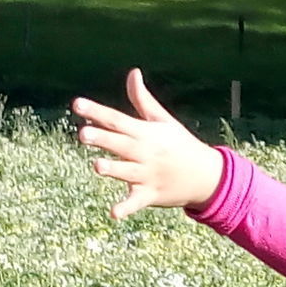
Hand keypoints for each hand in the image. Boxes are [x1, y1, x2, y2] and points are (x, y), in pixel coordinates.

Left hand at [71, 69, 223, 219]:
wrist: (208, 176)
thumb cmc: (181, 145)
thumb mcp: (164, 121)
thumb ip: (142, 100)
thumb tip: (132, 73)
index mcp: (147, 133)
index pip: (119, 120)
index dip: (97, 112)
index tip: (77, 104)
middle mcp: (147, 153)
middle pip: (121, 144)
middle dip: (104, 139)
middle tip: (83, 134)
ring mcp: (149, 175)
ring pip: (127, 172)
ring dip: (114, 169)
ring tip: (97, 165)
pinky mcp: (151, 195)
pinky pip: (137, 202)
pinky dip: (126, 208)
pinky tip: (114, 213)